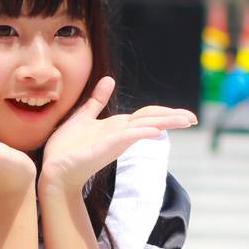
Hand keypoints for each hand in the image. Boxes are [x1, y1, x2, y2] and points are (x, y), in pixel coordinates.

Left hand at [38, 78, 195, 193]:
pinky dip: (141, 133)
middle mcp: (121, 133)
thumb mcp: (84, 116)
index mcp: (118, 125)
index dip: (166, 112)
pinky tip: (155, 131)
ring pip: (144, 128)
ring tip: (185, 120)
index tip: (186, 115)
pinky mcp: (105, 149)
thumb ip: (97, 100)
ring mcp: (115, 142)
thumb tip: (109, 79)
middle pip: (152, 120)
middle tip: (194, 118)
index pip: (148, 115)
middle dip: (173, 118)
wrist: (54, 168)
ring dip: (165, 123)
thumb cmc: (67, 147)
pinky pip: (126, 138)